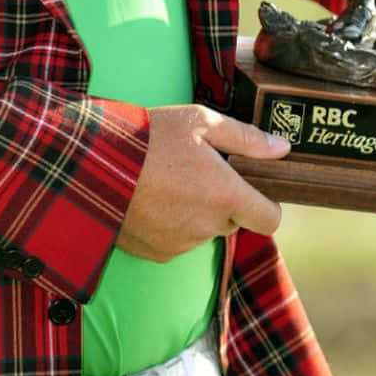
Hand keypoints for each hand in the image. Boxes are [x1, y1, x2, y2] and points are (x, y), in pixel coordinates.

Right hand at [115, 105, 290, 262]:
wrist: (93, 163)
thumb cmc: (150, 136)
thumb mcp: (200, 122)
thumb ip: (247, 138)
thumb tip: (283, 149)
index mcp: (226, 195)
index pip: (270, 220)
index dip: (266, 205)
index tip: (251, 189)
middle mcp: (208, 226)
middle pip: (234, 222)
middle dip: (224, 202)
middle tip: (198, 173)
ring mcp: (182, 244)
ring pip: (204, 231)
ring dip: (196, 213)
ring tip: (169, 181)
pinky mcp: (157, 253)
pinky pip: (177, 242)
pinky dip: (171, 225)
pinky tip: (152, 199)